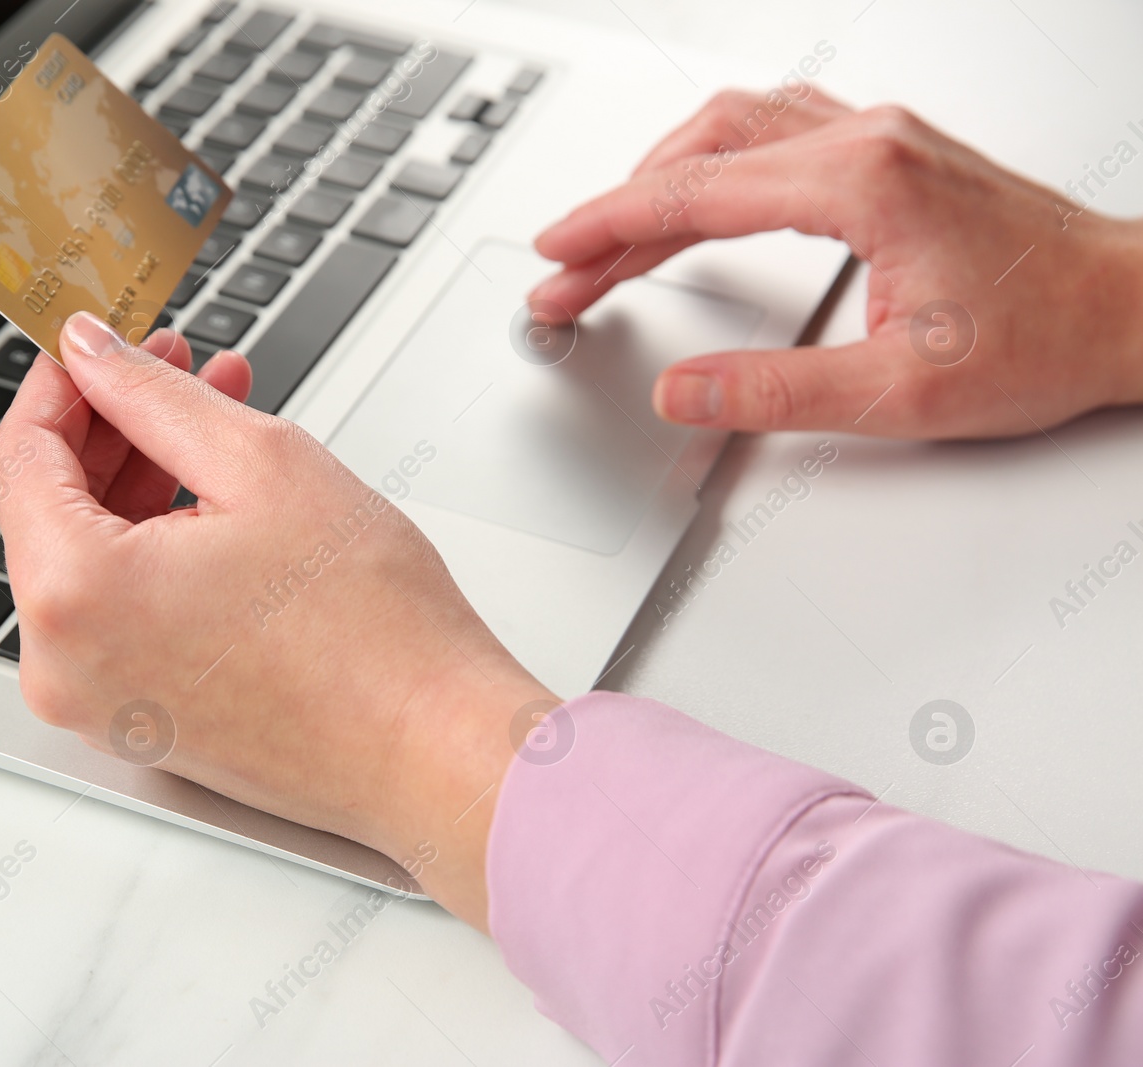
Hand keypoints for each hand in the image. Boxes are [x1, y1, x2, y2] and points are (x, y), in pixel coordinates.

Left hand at [0, 313, 554, 926]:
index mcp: (73, 595)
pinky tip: (219, 502)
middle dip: (116, 426)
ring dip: (144, 481)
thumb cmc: (373, 632)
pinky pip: (122, 614)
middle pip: (53, 509)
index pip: (23, 455)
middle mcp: (63, 664)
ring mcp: (99, 704)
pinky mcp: (141, 723)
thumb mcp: (260, 465)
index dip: (65, 382)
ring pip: (92, 561)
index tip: (98, 342)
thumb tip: (94, 356)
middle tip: (179, 368)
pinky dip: (158, 549)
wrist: (435, 751)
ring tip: (221, 423)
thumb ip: (154, 396)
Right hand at [529, 91, 1142, 437]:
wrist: (1128, 309)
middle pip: (699, 154)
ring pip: (733, 128)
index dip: (608, 229)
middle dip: (618, 212)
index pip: (693, 195)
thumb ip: (774, 392)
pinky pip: (774, 128)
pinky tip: (698, 185)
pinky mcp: (890, 150)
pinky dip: (711, 160)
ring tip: (612, 233)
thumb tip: (681, 390)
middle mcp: (866, 139)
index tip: (557, 258)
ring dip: (660, 176)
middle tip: (567, 266)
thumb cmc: (1045, 337)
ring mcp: (880, 136)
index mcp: (860, 182)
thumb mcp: (899, 391)